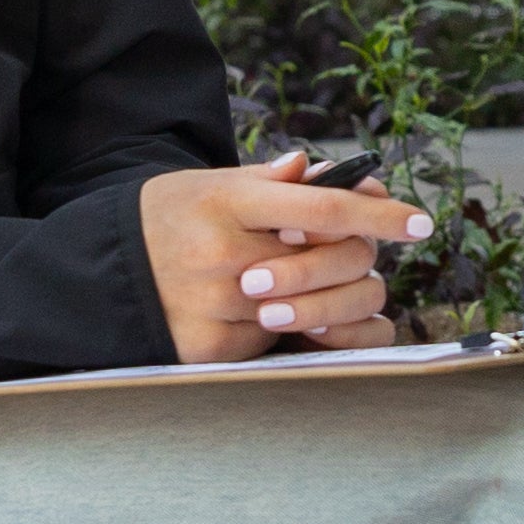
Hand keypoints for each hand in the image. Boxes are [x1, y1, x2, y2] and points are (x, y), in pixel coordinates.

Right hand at [141, 152, 432, 363]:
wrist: (102, 271)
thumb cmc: (172, 216)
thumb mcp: (214, 183)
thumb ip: (278, 182)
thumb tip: (335, 173)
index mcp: (227, 202)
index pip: (322, 208)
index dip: (380, 216)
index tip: (422, 222)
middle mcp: (220, 254)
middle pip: (327, 262)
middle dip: (353, 258)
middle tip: (352, 250)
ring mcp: (214, 306)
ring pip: (308, 308)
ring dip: (318, 295)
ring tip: (292, 278)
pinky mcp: (209, 350)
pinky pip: (276, 342)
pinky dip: (281, 326)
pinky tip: (259, 307)